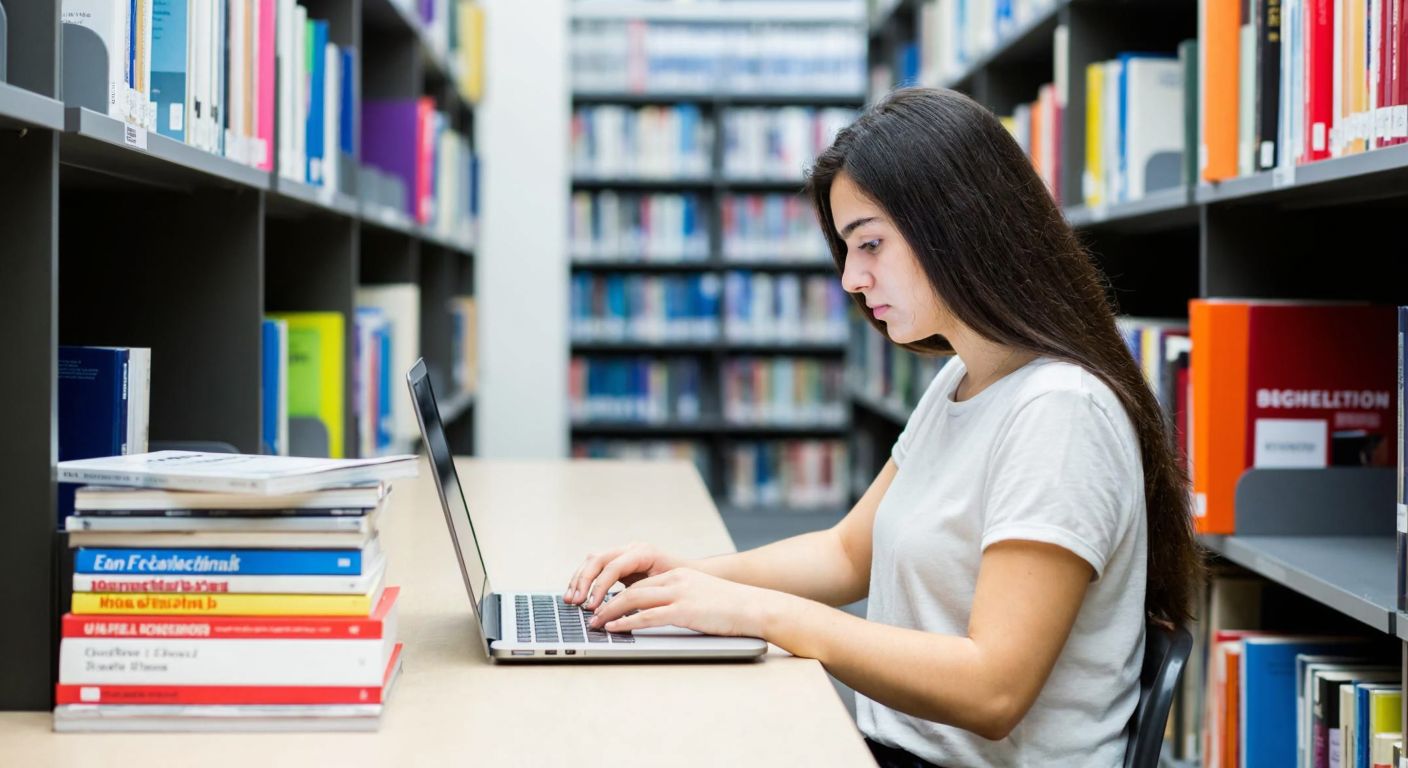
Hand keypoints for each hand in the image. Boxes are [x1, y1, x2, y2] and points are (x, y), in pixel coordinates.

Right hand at [564, 542, 682, 609]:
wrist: (694, 574)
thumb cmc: (683, 582)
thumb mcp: (665, 588)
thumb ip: (644, 594)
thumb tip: (623, 608)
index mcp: (643, 552)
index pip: (613, 566)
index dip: (600, 586)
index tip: (592, 606)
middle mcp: (631, 548)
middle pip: (598, 559)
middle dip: (583, 581)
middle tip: (576, 602)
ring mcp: (624, 553)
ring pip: (593, 560)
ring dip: (579, 580)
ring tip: (571, 599)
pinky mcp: (619, 562)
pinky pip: (596, 567)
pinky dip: (585, 580)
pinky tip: (578, 595)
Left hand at [586, 567, 781, 638]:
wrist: (755, 607)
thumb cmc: (729, 607)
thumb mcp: (698, 596)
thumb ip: (677, 599)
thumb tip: (656, 612)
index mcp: (676, 575)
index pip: (637, 581)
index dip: (614, 593)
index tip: (599, 604)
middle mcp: (675, 580)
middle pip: (629, 587)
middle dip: (604, 600)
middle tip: (589, 614)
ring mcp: (680, 594)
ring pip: (633, 599)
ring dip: (609, 612)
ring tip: (594, 623)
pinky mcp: (685, 610)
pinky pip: (647, 615)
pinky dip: (626, 622)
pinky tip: (614, 628)